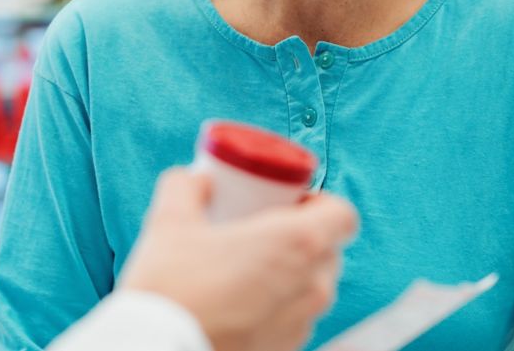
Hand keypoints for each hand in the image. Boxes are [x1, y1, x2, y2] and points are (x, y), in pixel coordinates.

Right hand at [118, 168, 358, 350]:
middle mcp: (311, 286)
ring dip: (290, 272)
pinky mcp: (286, 350)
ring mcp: (301, 324)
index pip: (343, 214)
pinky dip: (277, 304)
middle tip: (261, 229)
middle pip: (329, 249)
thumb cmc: (173, 291)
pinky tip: (240, 300)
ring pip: (313, 286)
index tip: (288, 201)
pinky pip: (294, 317)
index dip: (319, 202)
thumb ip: (187, 186)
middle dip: (302, 235)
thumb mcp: (169, 221)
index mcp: (297, 244)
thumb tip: (196, 180)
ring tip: (247, 267)